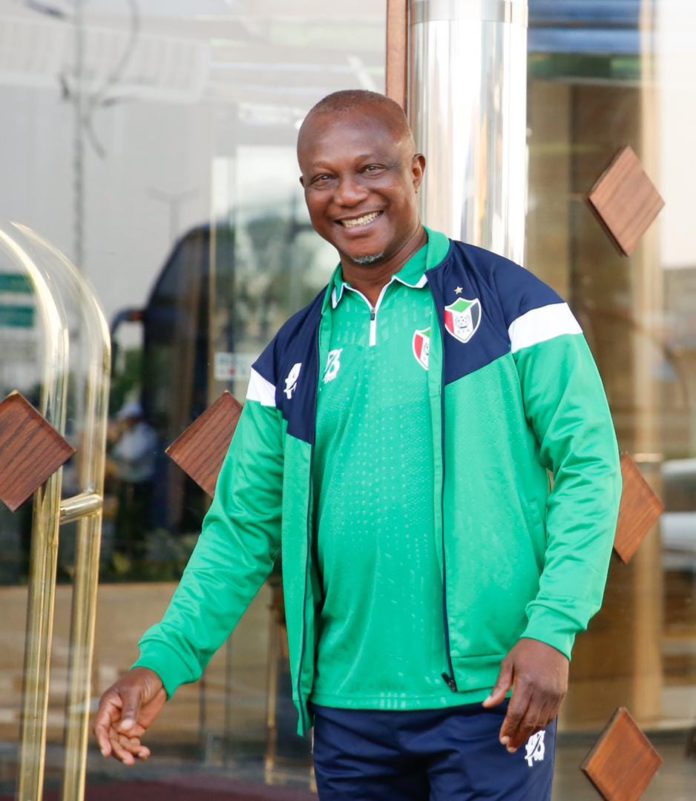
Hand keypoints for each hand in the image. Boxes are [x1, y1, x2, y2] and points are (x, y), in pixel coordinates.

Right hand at [93, 667, 165, 764]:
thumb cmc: (142, 679)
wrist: (158, 676)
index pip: (100, 727)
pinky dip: (137, 750)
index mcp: (108, 706)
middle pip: (110, 740)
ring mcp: (123, 725)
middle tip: (129, 760)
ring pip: (121, 744)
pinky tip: (145, 754)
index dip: (102, 740)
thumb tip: (124, 729)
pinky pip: (132, 743)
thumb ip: (130, 710)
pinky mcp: (134, 728)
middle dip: (119, 751)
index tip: (107, 753)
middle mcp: (113, 718)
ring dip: (130, 752)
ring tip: (143, 755)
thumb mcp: (135, 692)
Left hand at [482, 638, 567, 752]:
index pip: (516, 712)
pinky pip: (551, 716)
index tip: (502, 739)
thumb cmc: (526, 650)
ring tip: (519, 742)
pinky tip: (533, 729)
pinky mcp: (561, 695)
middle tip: (509, 747)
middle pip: (529, 721)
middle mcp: (541, 692)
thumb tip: (487, 705)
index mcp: (526, 683)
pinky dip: (541, 725)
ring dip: (530, 734)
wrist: (551, 639)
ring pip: (541, 721)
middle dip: (518, 736)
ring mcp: (553, 695)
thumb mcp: (508, 663)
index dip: (509, 727)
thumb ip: (499, 687)